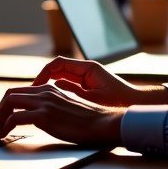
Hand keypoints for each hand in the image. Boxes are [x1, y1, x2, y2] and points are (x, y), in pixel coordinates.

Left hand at [0, 57, 167, 144]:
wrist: (104, 123)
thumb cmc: (90, 121)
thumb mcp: (67, 109)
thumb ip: (53, 107)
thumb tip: (41, 114)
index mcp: (50, 90)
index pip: (21, 92)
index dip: (8, 104)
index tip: (3, 118)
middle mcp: (45, 92)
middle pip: (10, 94)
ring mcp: (44, 102)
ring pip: (9, 103)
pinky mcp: (44, 115)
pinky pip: (15, 117)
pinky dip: (5, 126)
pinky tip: (4, 136)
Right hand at [31, 56, 154, 106]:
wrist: (136, 104)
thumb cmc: (119, 101)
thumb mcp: (93, 99)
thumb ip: (73, 92)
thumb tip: (54, 85)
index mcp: (87, 68)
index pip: (58, 64)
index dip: (43, 73)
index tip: (35, 85)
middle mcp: (85, 70)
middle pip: (57, 69)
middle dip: (43, 79)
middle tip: (31, 93)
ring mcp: (86, 77)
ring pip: (61, 77)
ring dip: (49, 85)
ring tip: (38, 98)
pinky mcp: (87, 86)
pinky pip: (68, 85)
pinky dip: (58, 91)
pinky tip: (52, 103)